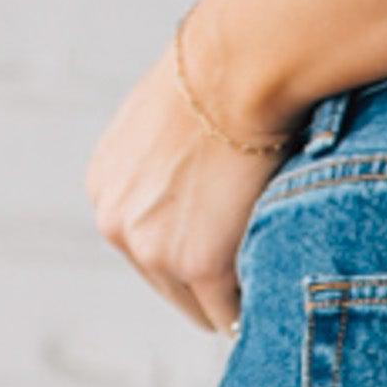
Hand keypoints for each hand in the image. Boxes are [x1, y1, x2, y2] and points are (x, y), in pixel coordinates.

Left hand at [84, 28, 296, 333]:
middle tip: (258, 269)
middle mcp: (118, 226)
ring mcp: (155, 250)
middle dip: (211, 282)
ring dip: (234, 298)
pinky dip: (255, 307)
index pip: (145, 247)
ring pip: (199, 307)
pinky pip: (230, 315)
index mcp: (105, 190)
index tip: (231, 246)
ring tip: (273, 276)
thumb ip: (166, 163)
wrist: (238, 71)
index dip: (191, 250)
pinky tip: (281, 289)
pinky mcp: (198, 266)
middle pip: (167, 285)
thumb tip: (200, 182)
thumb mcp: (166, 118)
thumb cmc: (220, 77)